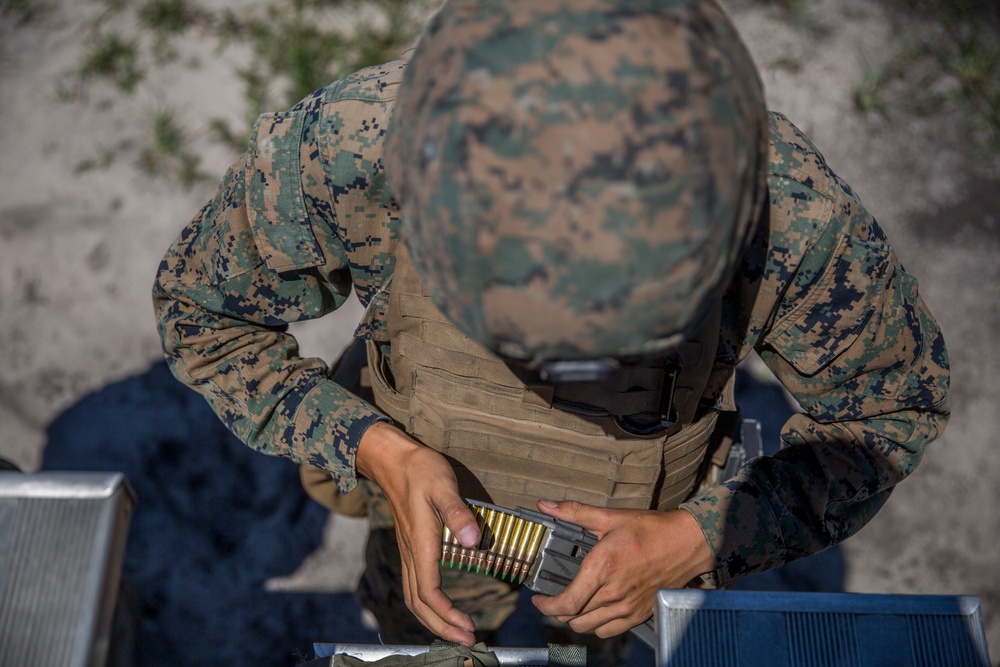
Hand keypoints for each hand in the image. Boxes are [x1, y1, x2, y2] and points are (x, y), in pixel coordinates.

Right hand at [355, 421, 480, 644]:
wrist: (394, 460)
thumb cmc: (421, 470)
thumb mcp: (443, 485)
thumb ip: (458, 514)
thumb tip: (474, 543)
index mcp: (421, 544)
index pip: (429, 592)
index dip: (447, 615)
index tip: (468, 628)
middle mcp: (411, 553)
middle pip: (419, 604)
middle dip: (441, 627)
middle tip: (467, 640)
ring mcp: (408, 551)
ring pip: (414, 597)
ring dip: (434, 619)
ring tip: (457, 631)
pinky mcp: (410, 547)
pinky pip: (414, 586)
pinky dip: (428, 604)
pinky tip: (442, 606)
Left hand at [530, 499, 714, 637]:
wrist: (687, 543)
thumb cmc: (650, 529)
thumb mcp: (610, 517)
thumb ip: (575, 512)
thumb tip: (546, 504)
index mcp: (602, 568)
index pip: (566, 603)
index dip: (546, 606)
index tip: (539, 599)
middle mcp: (613, 593)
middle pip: (573, 618)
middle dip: (557, 610)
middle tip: (554, 597)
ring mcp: (628, 607)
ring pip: (589, 627)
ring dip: (576, 619)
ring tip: (573, 604)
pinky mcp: (640, 614)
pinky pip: (609, 630)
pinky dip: (597, 625)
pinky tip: (595, 610)